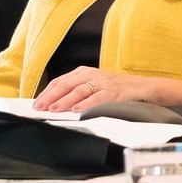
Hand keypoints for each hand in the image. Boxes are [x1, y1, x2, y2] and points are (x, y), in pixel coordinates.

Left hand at [32, 66, 158, 112]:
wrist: (145, 88)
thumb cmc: (117, 90)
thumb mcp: (95, 86)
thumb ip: (77, 92)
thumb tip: (54, 106)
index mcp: (85, 72)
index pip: (61, 81)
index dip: (47, 93)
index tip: (36, 104)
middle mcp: (93, 75)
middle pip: (67, 84)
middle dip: (51, 97)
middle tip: (40, 108)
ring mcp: (104, 83)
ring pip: (80, 91)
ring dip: (65, 101)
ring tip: (54, 109)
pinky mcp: (115, 93)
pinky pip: (98, 98)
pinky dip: (86, 104)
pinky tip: (77, 110)